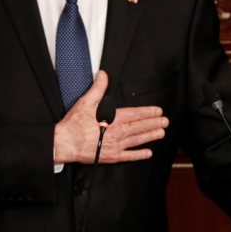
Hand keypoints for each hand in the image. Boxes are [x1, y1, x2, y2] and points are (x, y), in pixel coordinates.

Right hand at [54, 70, 168, 164]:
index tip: (158, 111)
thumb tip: (103, 75)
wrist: (65, 143)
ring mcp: (116, 145)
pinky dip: (139, 154)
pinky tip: (148, 153)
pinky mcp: (112, 156)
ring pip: (138, 139)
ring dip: (151, 136)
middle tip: (165, 121)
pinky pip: (129, 156)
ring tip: (161, 133)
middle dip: (154, 123)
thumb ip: (98, 88)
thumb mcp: (86, 101)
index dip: (149, 112)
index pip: (136, 113)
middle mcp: (118, 132)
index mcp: (113, 117)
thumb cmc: (74, 124)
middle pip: (140, 126)